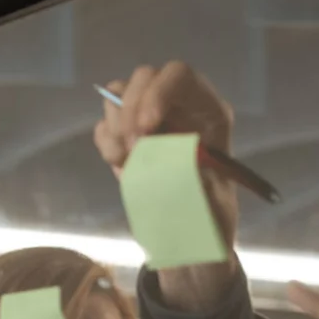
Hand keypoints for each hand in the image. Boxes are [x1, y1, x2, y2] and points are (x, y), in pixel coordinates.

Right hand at [92, 60, 239, 311]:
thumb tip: (174, 155)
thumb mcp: (213, 204)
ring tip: (129, 161)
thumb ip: (196, 179)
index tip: (146, 127)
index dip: (159, 92)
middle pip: (145, 77)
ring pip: (119, 95)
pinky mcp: (128, 138)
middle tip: (133, 150)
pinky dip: (106, 142)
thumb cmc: (211, 220)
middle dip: (131, 110)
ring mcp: (151, 120)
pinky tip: (122, 166)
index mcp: (209, 113)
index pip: (180, 76)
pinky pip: (105, 124)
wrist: (191, 242)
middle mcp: (179, 108)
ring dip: (116, 127)